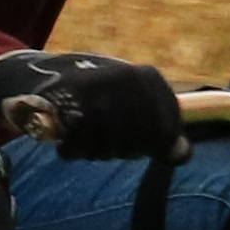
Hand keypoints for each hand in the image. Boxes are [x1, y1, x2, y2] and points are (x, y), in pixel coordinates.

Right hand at [0, 49, 183, 160]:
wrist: (46, 75)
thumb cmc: (101, 99)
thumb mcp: (136, 107)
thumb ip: (160, 130)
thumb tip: (183, 155)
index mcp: (149, 78)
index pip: (166, 131)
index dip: (154, 147)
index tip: (137, 144)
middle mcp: (126, 77)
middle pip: (137, 142)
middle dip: (122, 150)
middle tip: (108, 144)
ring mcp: (96, 86)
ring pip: (109, 145)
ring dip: (96, 151)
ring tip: (88, 140)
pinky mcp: (65, 99)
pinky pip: (78, 143)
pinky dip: (73, 150)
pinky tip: (69, 144)